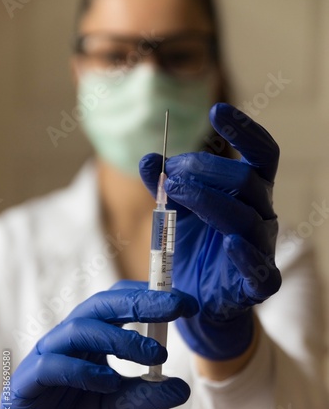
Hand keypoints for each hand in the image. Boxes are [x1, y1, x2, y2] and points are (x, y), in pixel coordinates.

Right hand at [0, 283, 197, 408]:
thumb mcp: (116, 407)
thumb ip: (145, 395)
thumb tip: (182, 388)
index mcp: (90, 338)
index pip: (119, 304)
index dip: (151, 298)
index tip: (186, 303)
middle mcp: (69, 339)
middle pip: (102, 305)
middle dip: (141, 302)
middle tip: (176, 306)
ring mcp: (47, 356)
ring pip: (80, 329)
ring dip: (120, 338)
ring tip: (153, 355)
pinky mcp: (29, 381)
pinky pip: (54, 365)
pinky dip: (84, 370)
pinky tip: (109, 381)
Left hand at [139, 103, 280, 359]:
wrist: (196, 300)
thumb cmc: (192, 249)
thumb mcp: (174, 211)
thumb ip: (164, 187)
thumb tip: (147, 158)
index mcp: (249, 193)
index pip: (261, 154)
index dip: (244, 130)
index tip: (217, 109)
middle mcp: (261, 214)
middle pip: (247, 179)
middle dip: (205, 169)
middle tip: (169, 173)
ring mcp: (262, 248)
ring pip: (246, 217)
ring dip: (208, 199)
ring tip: (174, 190)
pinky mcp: (258, 283)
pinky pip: (260, 267)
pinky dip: (246, 254)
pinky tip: (230, 243)